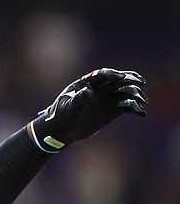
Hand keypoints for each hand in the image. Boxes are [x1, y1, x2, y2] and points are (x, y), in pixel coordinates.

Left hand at [29, 68, 146, 152]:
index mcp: (87, 83)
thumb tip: (89, 91)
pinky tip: (141, 113)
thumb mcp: (67, 107)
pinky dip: (135, 108)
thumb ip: (78, 99)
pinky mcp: (112, 110)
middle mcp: (99, 89)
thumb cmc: (60, 115)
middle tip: (141, 82)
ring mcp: (106, 99)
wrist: (62, 129)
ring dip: (135, 94)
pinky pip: (126, 107)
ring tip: (142, 101)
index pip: (102, 75)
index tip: (121, 76)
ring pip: (125, 92)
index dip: (112, 74)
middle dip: (130, 79)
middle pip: (118, 80)